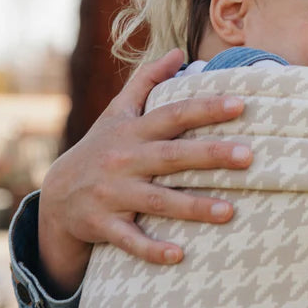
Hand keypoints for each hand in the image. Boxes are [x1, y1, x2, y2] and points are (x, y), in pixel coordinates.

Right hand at [38, 50, 250, 291]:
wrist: (58, 195)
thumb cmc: (101, 148)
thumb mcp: (118, 112)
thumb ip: (147, 80)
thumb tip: (178, 51)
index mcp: (133, 131)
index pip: (173, 115)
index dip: (205, 108)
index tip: (240, 104)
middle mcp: (124, 161)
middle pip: (171, 156)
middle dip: (210, 155)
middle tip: (248, 156)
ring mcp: (113, 194)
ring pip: (157, 201)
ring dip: (193, 207)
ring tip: (229, 211)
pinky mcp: (104, 225)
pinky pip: (130, 240)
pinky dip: (152, 249)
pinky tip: (179, 256)